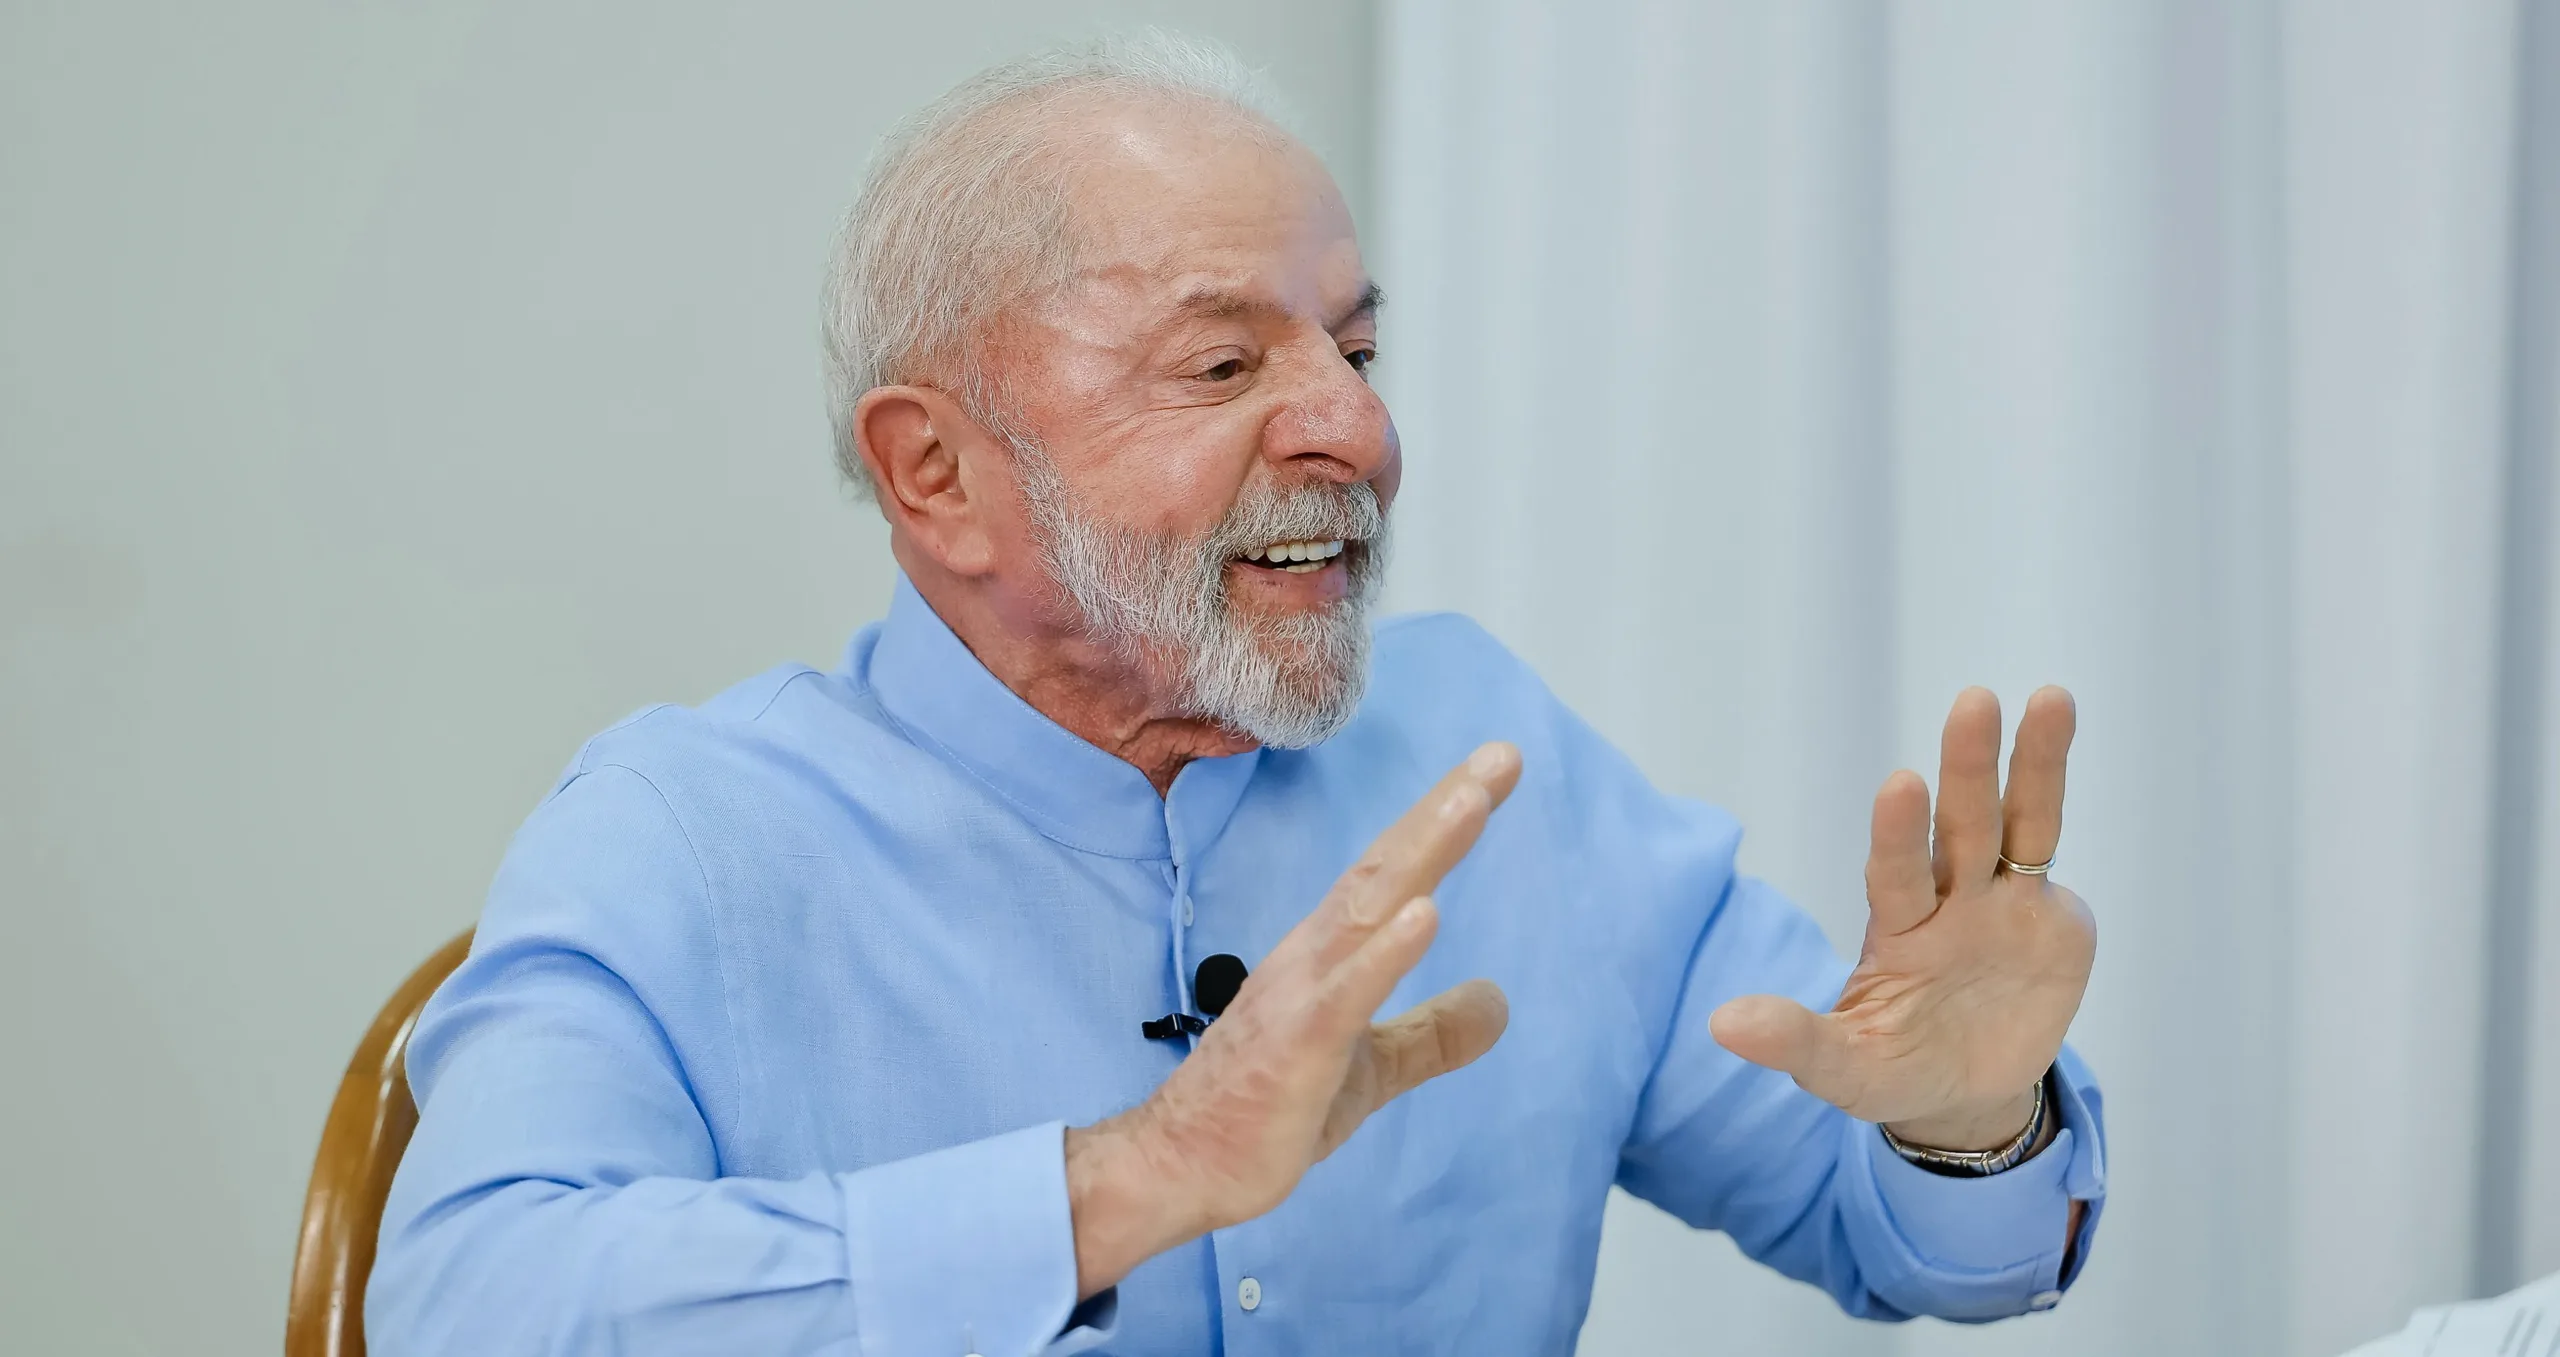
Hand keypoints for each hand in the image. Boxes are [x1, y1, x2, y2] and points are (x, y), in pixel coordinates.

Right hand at [1065, 742, 1522, 1295]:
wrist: (1180, 1167)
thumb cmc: (1267, 1111)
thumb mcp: (1372, 1070)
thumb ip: (1432, 1034)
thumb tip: (1500, 1000)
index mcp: (1329, 955)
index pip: (1394, 873)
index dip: (1443, 820)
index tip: (1495, 768)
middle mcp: (1313, 957)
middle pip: (1385, 869)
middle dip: (1443, 810)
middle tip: (1500, 755)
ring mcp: (1301, 997)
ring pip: (1367, 910)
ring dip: (1421, 852)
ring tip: (1470, 801)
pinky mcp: (1297, 1049)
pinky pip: (1345, 995)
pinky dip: (1384, 953)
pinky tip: (1422, 915)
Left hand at [1710, 686, 2094, 1150]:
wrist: (1964, 1093)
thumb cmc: (1891, 1070)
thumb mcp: (1842, 1067)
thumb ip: (1793, 1041)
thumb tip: (1720, 1024)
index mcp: (1898, 928)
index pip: (1897, 874)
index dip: (1899, 834)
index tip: (1901, 784)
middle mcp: (1948, 900)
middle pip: (1961, 827)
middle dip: (1970, 768)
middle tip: (1973, 701)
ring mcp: (2001, 902)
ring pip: (2018, 821)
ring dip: (2032, 761)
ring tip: (2049, 696)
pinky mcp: (2051, 917)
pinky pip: (2051, 851)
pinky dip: (2053, 790)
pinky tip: (2058, 723)